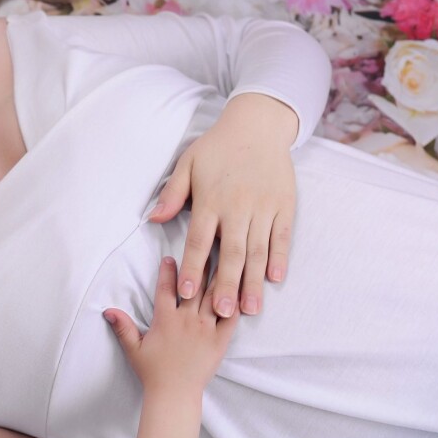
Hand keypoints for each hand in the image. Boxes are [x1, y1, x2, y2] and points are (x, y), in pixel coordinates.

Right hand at [103, 257, 236, 395]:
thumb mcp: (133, 348)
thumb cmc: (153, 372)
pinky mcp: (220, 340)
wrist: (175, 394)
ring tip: (226, 259)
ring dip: (219, 277)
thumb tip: (107, 310)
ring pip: (214, 296)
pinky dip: (236, 302)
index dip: (168, 271)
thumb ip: (122, 327)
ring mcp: (205, 328)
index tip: (170, 257)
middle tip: (206, 246)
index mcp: (165, 319)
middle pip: (194, 285)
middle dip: (199, 264)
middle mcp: (186, 320)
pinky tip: (241, 289)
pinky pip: (231, 317)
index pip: (166, 289)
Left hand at [148, 93, 296, 317]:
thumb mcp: (187, 164)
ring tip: (249, 308)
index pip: (199, 240)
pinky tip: (274, 279)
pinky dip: (279, 257)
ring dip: (253, 281)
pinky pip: (282, 236)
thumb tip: (153, 219)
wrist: (258, 124)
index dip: (192, 267)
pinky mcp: (285, 205)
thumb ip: (172, 193)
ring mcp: (264, 207)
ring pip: (258, 250)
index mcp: (211, 200)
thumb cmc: (217, 147)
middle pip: (231, 252)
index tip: (186, 293)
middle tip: (220, 313)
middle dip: (225, 285)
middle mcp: (238, 207)